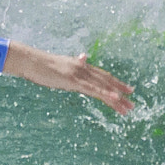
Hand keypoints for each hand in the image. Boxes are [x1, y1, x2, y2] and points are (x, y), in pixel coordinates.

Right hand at [8, 46, 135, 113]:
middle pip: (106, 81)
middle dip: (120, 91)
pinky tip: (116, 98)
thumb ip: (73, 64)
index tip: (126, 90)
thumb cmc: (41, 65)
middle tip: (132, 102)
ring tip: (128, 108)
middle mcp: (83, 68)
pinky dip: (106, 94)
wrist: (31, 61)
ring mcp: (80, 74)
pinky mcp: (74, 81)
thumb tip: (83, 57)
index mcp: (80, 66)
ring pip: (103, 87)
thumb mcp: (60, 65)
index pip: (102, 75)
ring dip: (117, 98)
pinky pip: (94, 89)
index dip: (115, 83)